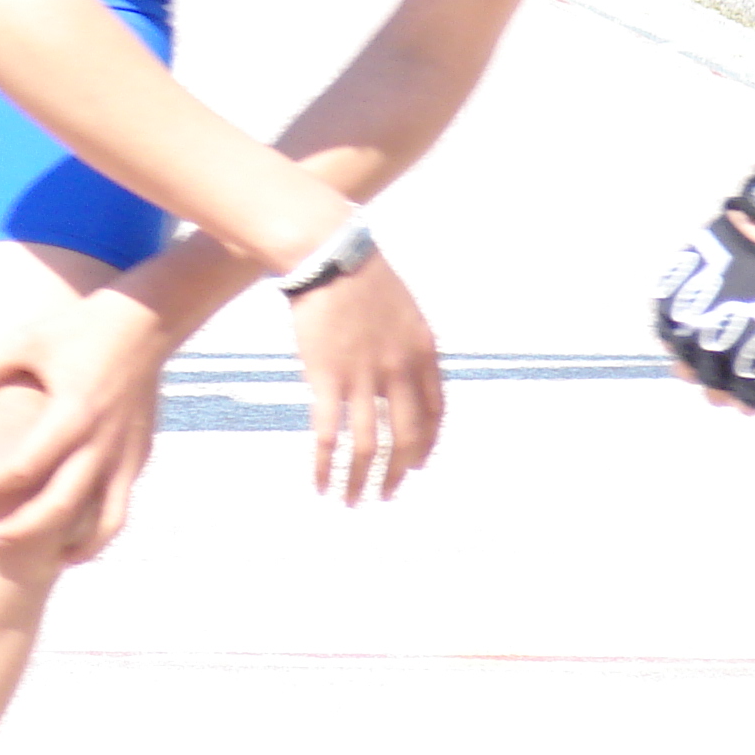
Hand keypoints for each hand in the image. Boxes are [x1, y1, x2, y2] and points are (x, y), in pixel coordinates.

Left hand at [0, 287, 166, 561]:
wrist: (144, 324)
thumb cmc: (77, 329)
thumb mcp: (24, 340)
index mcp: (71, 415)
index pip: (24, 468)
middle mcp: (101, 443)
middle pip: (61, 507)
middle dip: (23, 530)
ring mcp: (126, 455)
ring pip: (106, 523)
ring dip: (75, 547)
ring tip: (47, 559)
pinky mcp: (139, 456)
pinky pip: (120, 504)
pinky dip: (100, 527)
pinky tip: (76, 531)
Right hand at [287, 250, 441, 503]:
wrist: (328, 254)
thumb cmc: (359, 274)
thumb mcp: (400, 309)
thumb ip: (404, 345)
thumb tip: (398, 371)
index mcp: (423, 354)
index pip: (434, 416)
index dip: (425, 446)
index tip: (413, 464)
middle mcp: (399, 372)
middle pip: (406, 439)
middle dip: (396, 474)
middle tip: (386, 494)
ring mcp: (364, 377)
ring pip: (369, 446)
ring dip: (361, 480)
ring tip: (352, 501)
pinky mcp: (326, 378)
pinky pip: (329, 435)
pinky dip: (325, 465)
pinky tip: (320, 483)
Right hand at [653, 167, 754, 429]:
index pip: (746, 399)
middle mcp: (722, 333)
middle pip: (710, 382)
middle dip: (722, 387)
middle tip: (733, 375)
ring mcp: (695, 308)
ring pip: (681, 357)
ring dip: (694, 364)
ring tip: (709, 356)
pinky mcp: (677, 286)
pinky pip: (664, 323)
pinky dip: (673, 335)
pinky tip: (688, 332)